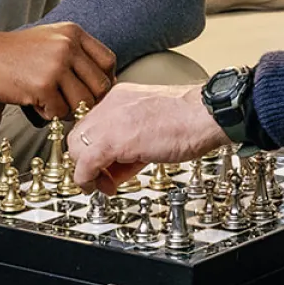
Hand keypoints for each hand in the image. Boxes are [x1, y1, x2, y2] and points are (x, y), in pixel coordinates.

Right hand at [0, 22, 116, 120]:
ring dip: (69, 110)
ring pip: (83, 102)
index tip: (90, 90)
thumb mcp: (50, 40)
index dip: (103, 81)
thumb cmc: (13, 54)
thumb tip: (105, 83)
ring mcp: (56, 65)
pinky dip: (49, 114)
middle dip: (89, 101)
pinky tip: (35, 104)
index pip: (108, 62)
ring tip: (51, 103)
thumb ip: (77, 55)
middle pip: (100, 85)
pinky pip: (60, 112)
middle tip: (71, 104)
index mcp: (73, 33)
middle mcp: (68, 45)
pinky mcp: (42, 85)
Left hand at [68, 83, 225, 188]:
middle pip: (79, 136)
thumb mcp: (153, 126)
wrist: (206, 115)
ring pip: (77, 149)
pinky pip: (85, 164)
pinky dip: (87, 180)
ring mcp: (110, 120)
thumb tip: (120, 166)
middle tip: (104, 177)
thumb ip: (132, 142)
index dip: (96, 150)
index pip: (92, 125)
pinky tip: (100, 187)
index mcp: (121, 97)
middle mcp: (111, 104)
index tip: (107, 165)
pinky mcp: (113, 140)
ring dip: (87, 172)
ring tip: (106, 184)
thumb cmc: (191, 119)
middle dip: (87, 161)